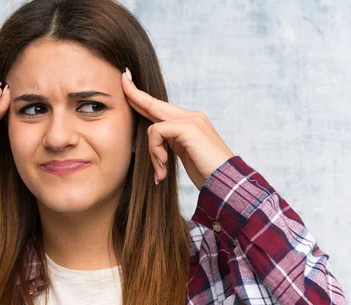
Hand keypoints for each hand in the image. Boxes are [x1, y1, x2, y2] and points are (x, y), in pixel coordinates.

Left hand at [121, 69, 233, 190]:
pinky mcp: (188, 127)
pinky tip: (163, 166)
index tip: (128, 84)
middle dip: (135, 94)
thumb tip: (154, 138)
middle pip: (154, 103)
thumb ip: (170, 142)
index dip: (142, 98)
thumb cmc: (206, 171)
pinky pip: (157, 132)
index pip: (160, 107)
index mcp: (189, 121)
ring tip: (160, 169)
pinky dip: (155, 151)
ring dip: (152, 152)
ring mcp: (191, 120)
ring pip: (153, 126)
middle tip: (123, 77)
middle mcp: (191, 116)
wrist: (226, 180)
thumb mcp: (184, 154)